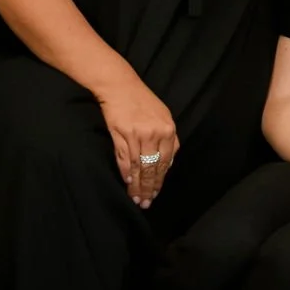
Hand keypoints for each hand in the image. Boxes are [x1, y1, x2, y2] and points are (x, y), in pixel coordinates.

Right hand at [96, 76, 178, 208]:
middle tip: (146, 202)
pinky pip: (124, 159)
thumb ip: (168, 138)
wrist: (121, 87)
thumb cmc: (142, 102)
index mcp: (168, 130)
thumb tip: (168, 162)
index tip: (156, 193)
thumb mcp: (163, 116)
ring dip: (137, 185)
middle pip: (153, 167)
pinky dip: (126, 173)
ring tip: (136, 198)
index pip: (166, 162)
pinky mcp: (121, 134)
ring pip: (139, 167)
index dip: (160, 180)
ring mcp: (138, 135)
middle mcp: (155, 134)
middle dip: (150, 187)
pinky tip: (128, 183)